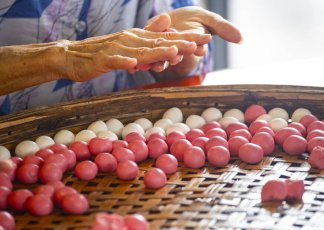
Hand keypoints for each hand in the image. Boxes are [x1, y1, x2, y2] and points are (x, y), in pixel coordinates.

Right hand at [61, 28, 211, 80]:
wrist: (73, 56)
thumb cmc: (104, 53)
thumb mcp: (130, 45)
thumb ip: (148, 38)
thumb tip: (168, 27)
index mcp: (139, 38)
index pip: (166, 38)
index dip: (186, 38)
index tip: (207, 39)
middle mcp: (131, 40)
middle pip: (159, 42)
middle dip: (180, 42)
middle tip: (200, 42)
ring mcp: (117, 49)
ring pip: (140, 51)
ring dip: (157, 51)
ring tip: (174, 51)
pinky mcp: (103, 59)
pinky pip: (114, 61)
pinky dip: (124, 62)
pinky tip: (133, 65)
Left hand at [144, 6, 241, 75]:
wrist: (176, 16)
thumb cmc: (195, 20)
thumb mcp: (211, 21)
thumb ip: (224, 30)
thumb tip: (242, 39)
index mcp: (191, 46)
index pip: (194, 49)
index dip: (196, 48)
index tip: (200, 48)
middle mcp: (176, 51)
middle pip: (175, 54)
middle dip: (176, 56)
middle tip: (174, 55)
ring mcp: (162, 50)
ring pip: (159, 57)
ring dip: (157, 62)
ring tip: (154, 64)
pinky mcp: (148, 44)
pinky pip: (143, 52)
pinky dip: (139, 61)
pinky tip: (133, 65)